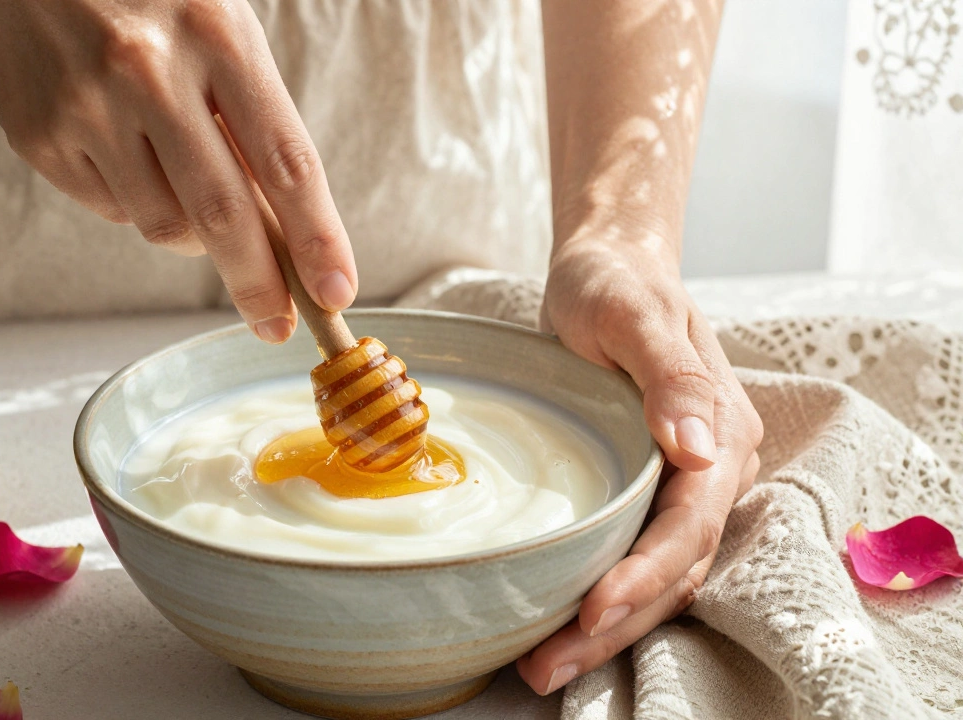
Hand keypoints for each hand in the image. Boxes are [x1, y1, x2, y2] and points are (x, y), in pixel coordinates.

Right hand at [0, 0, 356, 340]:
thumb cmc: (141, 0)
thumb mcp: (215, 29)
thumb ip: (252, 119)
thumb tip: (285, 229)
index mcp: (217, 36)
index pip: (285, 161)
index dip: (317, 237)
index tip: (336, 292)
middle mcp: (150, 72)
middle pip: (223, 214)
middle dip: (259, 284)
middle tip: (277, 325)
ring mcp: (88, 109)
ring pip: (163, 224)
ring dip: (190, 232)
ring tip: (181, 179)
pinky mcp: (40, 139)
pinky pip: (111, 209)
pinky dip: (133, 202)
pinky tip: (121, 151)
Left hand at [517, 238, 762, 694]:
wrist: (611, 267)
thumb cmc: (616, 284)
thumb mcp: (634, 315)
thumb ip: (669, 377)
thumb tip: (697, 448)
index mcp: (720, 432)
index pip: (690, 523)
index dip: (645, 574)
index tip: (594, 609)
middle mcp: (711, 468)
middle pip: (674, 566)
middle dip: (617, 623)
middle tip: (549, 666)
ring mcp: (682, 481)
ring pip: (657, 573)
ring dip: (608, 625)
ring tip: (544, 665)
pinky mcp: (648, 487)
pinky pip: (635, 554)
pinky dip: (603, 595)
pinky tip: (559, 621)